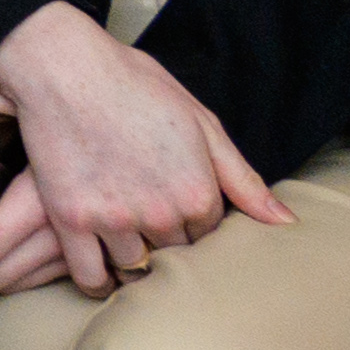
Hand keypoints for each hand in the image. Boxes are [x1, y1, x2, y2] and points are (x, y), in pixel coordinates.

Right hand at [0, 6, 291, 298]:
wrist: (63, 67)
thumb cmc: (135, 85)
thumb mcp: (201, 122)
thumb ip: (243, 179)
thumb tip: (285, 222)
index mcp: (199, 192)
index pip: (209, 236)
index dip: (194, 223)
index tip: (175, 208)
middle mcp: (162, 214)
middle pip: (174, 255)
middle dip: (165, 243)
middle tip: (147, 222)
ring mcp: (115, 220)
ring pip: (134, 268)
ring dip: (133, 261)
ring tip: (124, 241)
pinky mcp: (71, 221)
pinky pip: (90, 276)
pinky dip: (98, 282)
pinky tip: (102, 272)